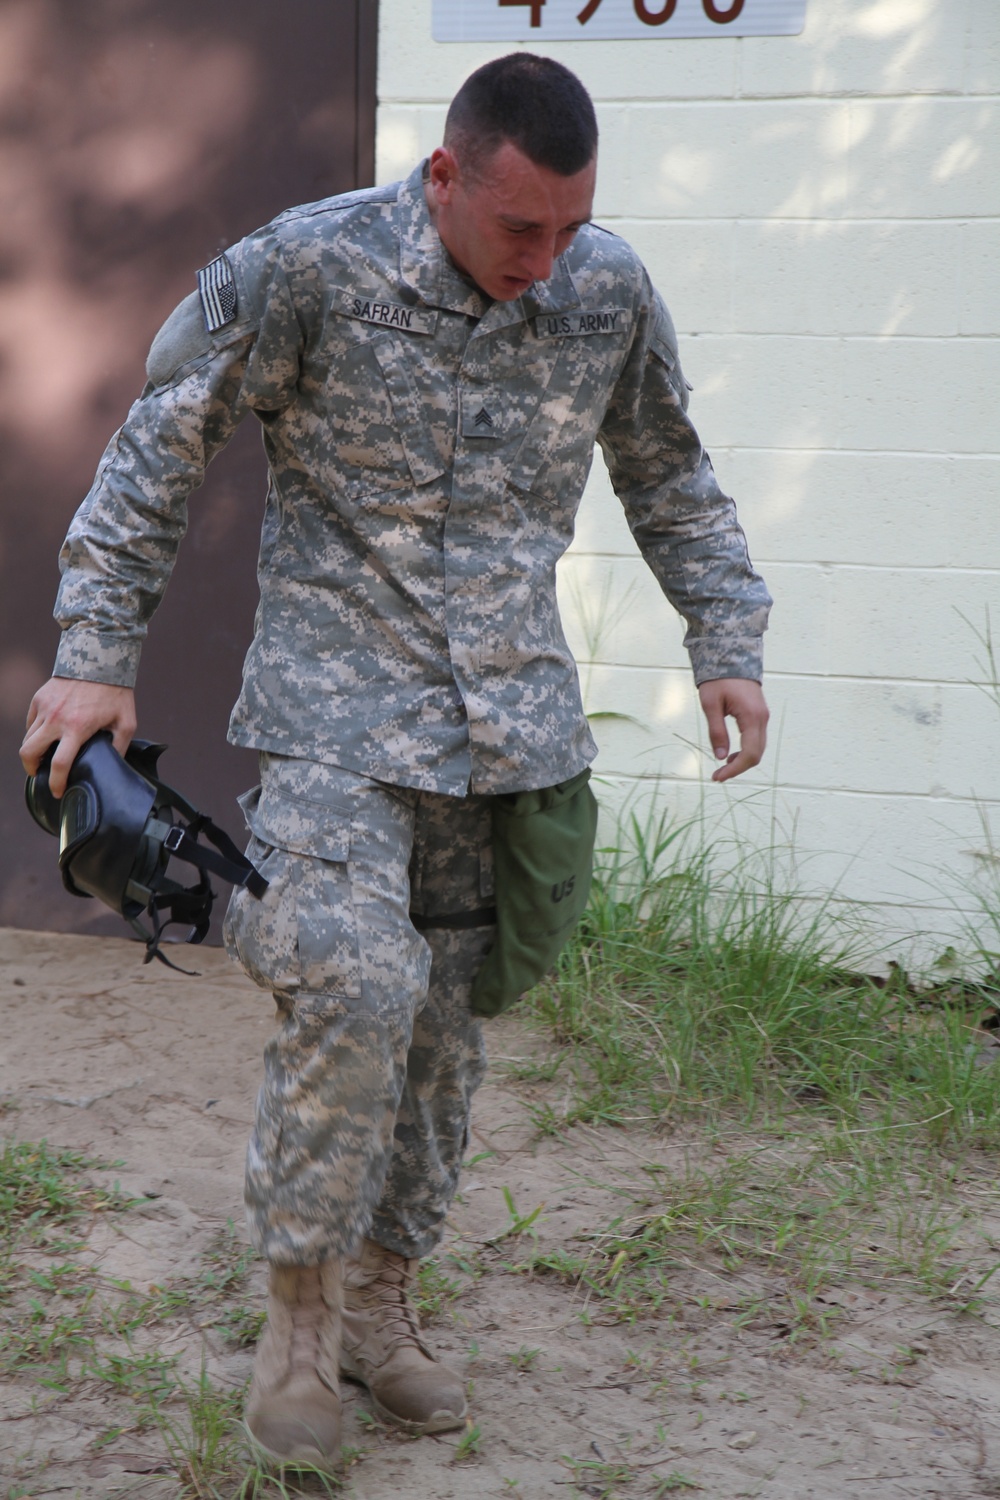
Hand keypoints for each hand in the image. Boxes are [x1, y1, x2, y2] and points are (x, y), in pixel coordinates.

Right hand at [20, 677, 136, 798]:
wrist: (99, 658)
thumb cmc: (116, 692)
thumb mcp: (126, 722)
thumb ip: (119, 746)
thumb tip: (114, 765)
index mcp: (77, 729)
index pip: (58, 765)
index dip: (56, 783)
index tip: (58, 791)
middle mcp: (56, 720)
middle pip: (29, 753)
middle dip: (31, 769)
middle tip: (39, 774)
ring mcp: (45, 708)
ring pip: (28, 738)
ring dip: (32, 751)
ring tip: (43, 756)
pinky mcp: (39, 698)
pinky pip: (31, 722)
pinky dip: (35, 732)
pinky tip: (45, 735)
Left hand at [698, 677, 768, 783]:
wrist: (731, 655)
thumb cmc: (718, 678)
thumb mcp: (710, 705)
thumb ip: (716, 731)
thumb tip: (720, 757)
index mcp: (752, 717)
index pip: (750, 754)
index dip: (735, 769)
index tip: (718, 777)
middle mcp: (762, 718)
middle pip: (757, 754)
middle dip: (738, 768)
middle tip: (718, 775)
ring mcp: (763, 716)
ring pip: (758, 748)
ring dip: (742, 760)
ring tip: (722, 766)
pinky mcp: (759, 715)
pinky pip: (756, 739)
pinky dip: (746, 750)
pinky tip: (730, 753)